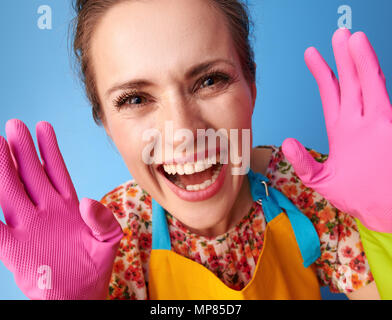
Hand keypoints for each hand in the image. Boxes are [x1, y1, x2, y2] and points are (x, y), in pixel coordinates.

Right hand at [0, 119, 122, 298]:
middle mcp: (45, 210)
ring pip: (10, 192)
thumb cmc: (95, 266)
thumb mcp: (109, 240)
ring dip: (2, 171)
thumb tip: (89, 202)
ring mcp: (28, 226)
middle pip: (30, 175)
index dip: (49, 149)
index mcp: (67, 206)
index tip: (43, 126)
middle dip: (22, 151)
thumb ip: (104, 220)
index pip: (56, 171)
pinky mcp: (14, 248)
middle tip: (13, 125)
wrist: (81, 294)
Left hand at [282, 28, 391, 232]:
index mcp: (343, 131)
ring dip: (361, 62)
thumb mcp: (322, 180)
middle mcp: (360, 123)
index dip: (322, 72)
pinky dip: (378, 84)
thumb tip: (287, 142)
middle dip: (343, 58)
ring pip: (369, 86)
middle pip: (350, 82)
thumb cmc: (357, 197)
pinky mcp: (390, 132)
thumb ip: (304, 162)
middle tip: (338, 33)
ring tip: (354, 39)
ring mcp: (378, 125)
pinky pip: (384, 103)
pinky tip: (373, 68)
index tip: (311, 52)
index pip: (331, 94)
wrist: (384, 212)